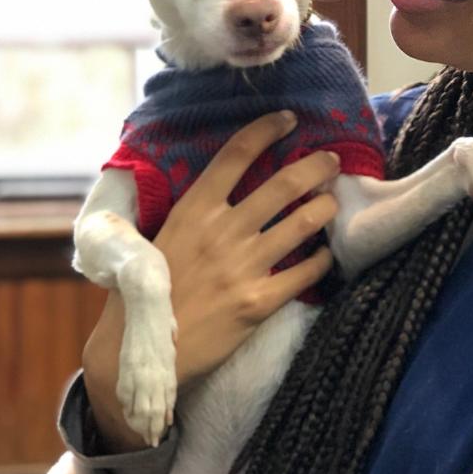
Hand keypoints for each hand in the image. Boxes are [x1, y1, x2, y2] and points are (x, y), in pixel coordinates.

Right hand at [82, 111, 339, 449]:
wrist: (140, 354)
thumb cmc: (144, 295)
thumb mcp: (156, 240)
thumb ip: (190, 215)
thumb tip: (215, 190)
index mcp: (193, 211)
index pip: (235, 156)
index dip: (266, 131)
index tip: (288, 120)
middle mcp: (222, 232)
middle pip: (282, 184)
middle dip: (315, 166)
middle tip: (330, 160)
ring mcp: (243, 267)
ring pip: (303, 223)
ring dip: (325, 206)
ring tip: (332, 201)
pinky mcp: (259, 303)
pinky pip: (305, 273)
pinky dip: (321, 259)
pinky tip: (326, 254)